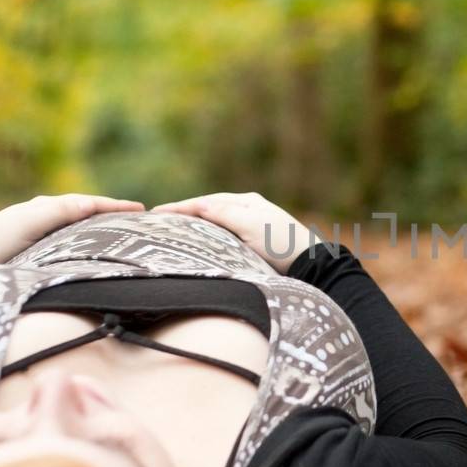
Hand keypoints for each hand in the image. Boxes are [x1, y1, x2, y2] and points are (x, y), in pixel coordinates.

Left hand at [0, 194, 144, 265]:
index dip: (115, 205)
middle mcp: (47, 215)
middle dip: (112, 213)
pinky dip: (87, 238)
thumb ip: (60, 212)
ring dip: (101, 226)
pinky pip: (71, 239)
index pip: (89, 203)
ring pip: (80, 225)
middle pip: (87, 211)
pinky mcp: (38, 249)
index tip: (141, 209)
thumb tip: (91, 205)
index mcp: (47, 206)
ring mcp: (43, 231)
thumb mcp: (30, 222)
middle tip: (139, 219)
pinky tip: (94, 247)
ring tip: (124, 232)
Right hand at [151, 191, 317, 272]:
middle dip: (185, 213)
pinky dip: (209, 235)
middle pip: (209, 208)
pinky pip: (224, 234)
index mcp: (246, 202)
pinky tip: (201, 243)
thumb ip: (225, 214)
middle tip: (158, 220)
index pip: (205, 202)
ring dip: (196, 224)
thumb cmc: (282, 244)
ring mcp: (252, 225)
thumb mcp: (251, 225)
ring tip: (173, 230)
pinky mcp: (256, 242)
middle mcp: (248, 209)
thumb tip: (199, 205)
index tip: (154, 212)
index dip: (180, 207)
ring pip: (216, 222)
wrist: (312, 264)